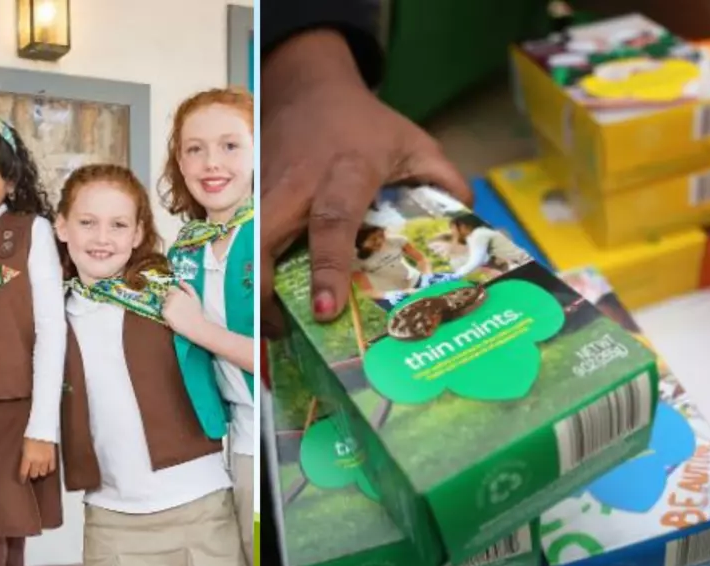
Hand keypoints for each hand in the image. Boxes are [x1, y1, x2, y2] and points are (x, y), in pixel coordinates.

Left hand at [19, 438, 55, 482]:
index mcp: (27, 458)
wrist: (43, 428)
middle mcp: (36, 461)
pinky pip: (52, 468)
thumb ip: (25, 456)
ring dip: (40, 472)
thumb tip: (25, 463)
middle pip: (34, 474)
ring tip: (39, 470)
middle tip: (31, 473)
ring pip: (43, 473)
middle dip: (32, 474)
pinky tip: (47, 468)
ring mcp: (45, 460)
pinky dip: (49, 469)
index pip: (24, 473)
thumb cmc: (32, 435)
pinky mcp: (53, 457)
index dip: (22, 478)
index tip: (22, 481)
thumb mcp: (24, 446)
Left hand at [162, 281, 206, 338]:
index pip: (170, 289)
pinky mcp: (165, 313)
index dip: (173, 294)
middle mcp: (171, 297)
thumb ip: (187, 286)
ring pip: (164, 304)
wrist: (195, 326)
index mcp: (178, 292)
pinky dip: (167, 314)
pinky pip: (162, 311)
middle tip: (178, 308)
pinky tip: (174, 317)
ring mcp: (167, 305)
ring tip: (177, 313)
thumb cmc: (196, 311)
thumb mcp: (195, 296)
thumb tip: (180, 280)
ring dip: (168, 307)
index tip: (178, 300)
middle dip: (170, 300)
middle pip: (166, 296)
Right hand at [261, 30, 469, 323]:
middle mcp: (297, 184)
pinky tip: (261, 303)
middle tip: (281, 333)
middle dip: (264, 291)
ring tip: (272, 329)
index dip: (328, 269)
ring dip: (251, 290)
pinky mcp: (247, 198)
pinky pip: (243, 243)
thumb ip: (443, 181)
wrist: (307, 88)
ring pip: (245, 246)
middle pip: (265, 241)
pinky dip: (248, 274)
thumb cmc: (366, 124)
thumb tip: (467, 226)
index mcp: (346, 172)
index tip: (326, 310)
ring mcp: (265, 191)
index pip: (332, 222)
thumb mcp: (414, 144)